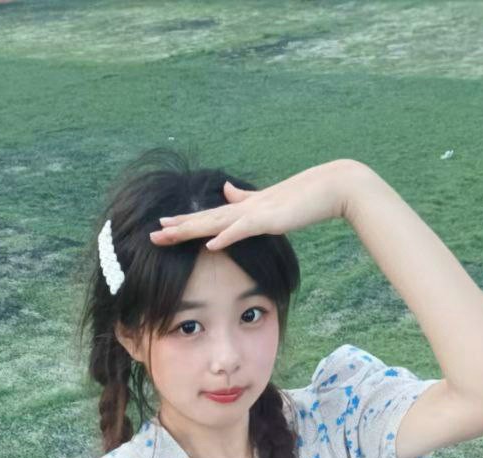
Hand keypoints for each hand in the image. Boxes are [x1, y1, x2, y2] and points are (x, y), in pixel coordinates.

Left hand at [149, 159, 366, 252]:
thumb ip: (245, 199)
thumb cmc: (303, 198)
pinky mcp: (268, 219)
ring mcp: (254, 212)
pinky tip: (209, 244)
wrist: (331, 188)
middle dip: (177, 229)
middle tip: (151, 236)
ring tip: (168, 235)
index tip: (162, 228)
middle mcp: (243, 208)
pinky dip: (225, 237)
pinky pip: (242, 229)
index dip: (184, 223)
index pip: (207, 217)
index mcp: (243, 208)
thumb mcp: (268, 201)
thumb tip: (227, 190)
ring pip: (215, 222)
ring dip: (191, 230)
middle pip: (204, 220)